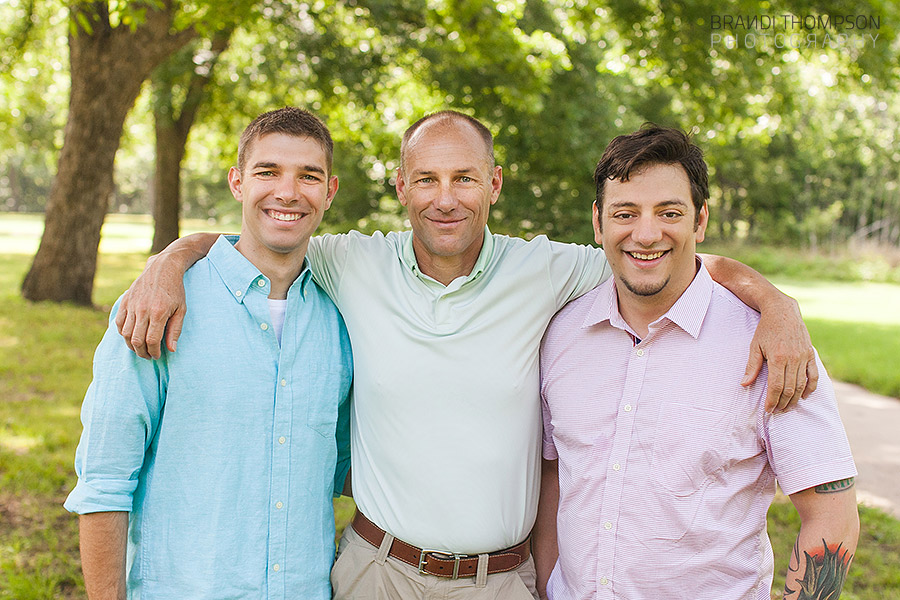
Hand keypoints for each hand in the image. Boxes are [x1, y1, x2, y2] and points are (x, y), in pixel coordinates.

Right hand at [115, 253, 186, 359]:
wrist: (162, 269)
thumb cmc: (175, 291)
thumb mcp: (182, 310)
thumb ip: (175, 330)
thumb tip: (171, 349)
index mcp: (159, 312)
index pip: (152, 341)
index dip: (154, 352)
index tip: (158, 356)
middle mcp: (143, 309)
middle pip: (136, 340)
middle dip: (142, 352)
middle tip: (149, 356)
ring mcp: (132, 305)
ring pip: (125, 334)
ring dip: (131, 345)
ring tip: (140, 348)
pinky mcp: (125, 301)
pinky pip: (119, 323)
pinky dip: (123, 333)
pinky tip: (131, 336)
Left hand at [741, 297, 817, 411]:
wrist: (783, 312)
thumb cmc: (765, 329)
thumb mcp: (755, 346)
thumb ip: (751, 367)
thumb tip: (744, 384)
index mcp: (778, 357)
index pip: (776, 386)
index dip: (772, 400)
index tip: (768, 409)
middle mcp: (794, 359)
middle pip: (790, 388)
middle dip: (783, 403)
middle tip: (777, 411)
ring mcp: (804, 357)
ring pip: (802, 385)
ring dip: (795, 399)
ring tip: (787, 407)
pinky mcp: (810, 355)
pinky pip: (814, 375)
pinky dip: (810, 388)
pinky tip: (804, 396)